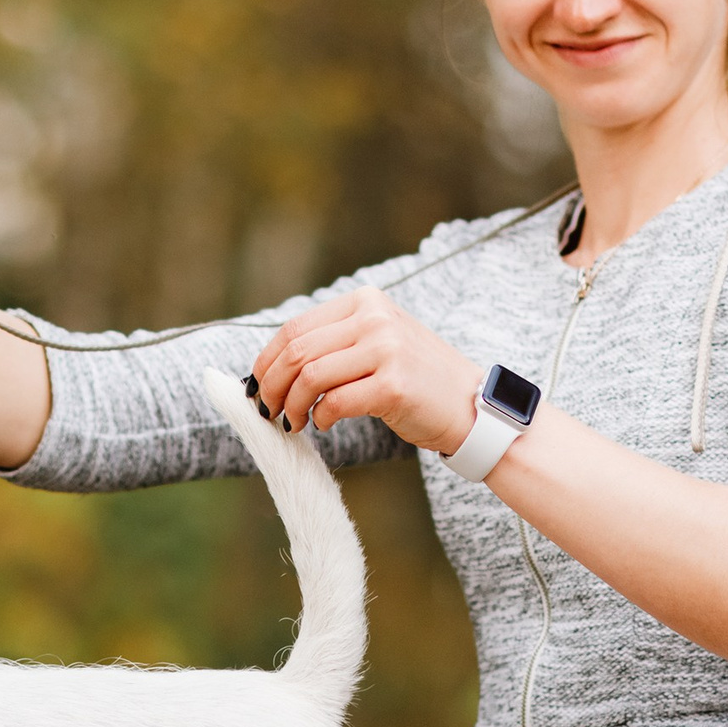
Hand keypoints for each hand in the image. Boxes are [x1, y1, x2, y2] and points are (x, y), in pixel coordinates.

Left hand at [250, 287, 482, 452]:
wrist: (471, 405)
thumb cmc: (416, 379)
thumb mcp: (378, 341)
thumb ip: (334, 341)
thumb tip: (272, 364)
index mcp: (366, 301)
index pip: (295, 328)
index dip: (266, 360)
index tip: (256, 384)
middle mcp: (375, 319)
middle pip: (297, 352)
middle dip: (270, 385)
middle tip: (265, 409)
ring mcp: (386, 350)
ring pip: (309, 378)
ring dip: (290, 405)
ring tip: (291, 421)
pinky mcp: (392, 386)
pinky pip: (333, 403)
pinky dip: (319, 418)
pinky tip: (323, 425)